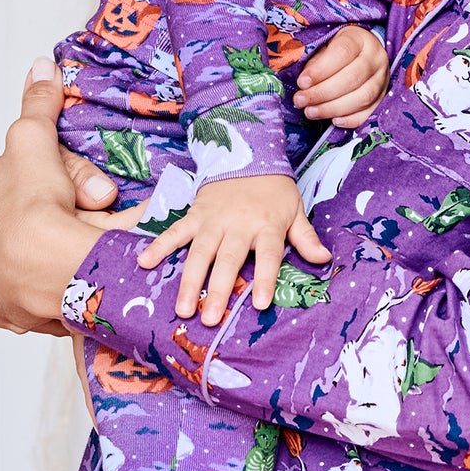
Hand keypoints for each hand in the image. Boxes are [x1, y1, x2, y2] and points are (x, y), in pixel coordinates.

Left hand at [0, 60, 130, 333]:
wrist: (44, 268)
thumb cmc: (37, 200)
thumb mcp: (35, 138)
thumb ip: (38, 102)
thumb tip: (43, 61)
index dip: (31, 180)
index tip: (59, 185)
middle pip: (8, 225)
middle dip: (40, 220)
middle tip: (83, 215)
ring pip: (16, 263)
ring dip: (41, 258)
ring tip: (78, 252)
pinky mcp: (3, 313)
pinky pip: (27, 299)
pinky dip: (45, 290)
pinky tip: (67, 283)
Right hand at [136, 174, 330, 319]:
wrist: (247, 151)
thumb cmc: (274, 190)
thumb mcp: (295, 210)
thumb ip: (306, 238)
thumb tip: (325, 260)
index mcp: (268, 225)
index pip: (269, 255)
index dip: (264, 278)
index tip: (259, 303)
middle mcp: (239, 225)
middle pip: (229, 260)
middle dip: (219, 290)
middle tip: (210, 319)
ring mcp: (214, 220)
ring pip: (200, 252)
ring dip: (190, 281)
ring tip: (183, 308)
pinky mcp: (195, 214)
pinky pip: (175, 231)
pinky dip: (159, 246)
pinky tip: (144, 263)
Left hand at [295, 24, 388, 126]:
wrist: (361, 55)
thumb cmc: (336, 52)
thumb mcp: (324, 47)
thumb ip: (315, 63)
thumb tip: (305, 85)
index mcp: (359, 39)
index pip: (342, 53)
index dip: (320, 70)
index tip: (302, 82)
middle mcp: (376, 58)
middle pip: (352, 78)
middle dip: (322, 93)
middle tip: (301, 100)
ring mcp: (382, 79)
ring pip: (362, 97)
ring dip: (333, 108)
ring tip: (311, 112)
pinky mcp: (383, 97)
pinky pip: (370, 112)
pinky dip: (351, 119)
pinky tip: (333, 121)